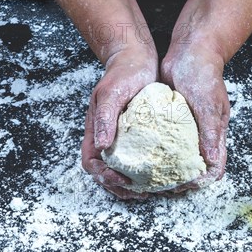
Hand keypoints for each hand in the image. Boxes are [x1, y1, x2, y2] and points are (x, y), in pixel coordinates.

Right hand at [81, 47, 157, 198]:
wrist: (137, 59)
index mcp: (96, 131)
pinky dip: (146, 171)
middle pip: (105, 172)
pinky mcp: (140, 136)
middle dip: (119, 187)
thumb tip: (102, 145)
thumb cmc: (122, 73)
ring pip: (122, 169)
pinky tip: (161, 173)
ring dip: (132, 184)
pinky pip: (139, 159)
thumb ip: (104, 118)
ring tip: (149, 190)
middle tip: (139, 193)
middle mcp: (107, 137)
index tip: (121, 179)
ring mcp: (123, 138)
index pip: (91, 161)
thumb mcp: (111, 93)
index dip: (102, 175)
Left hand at [160, 40, 229, 190]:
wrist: (189, 49)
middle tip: (163, 183)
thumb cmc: (203, 73)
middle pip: (196, 164)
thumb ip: (211, 131)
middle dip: (182, 177)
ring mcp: (186, 126)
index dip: (203, 179)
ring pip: (179, 153)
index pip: (215, 165)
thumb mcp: (207, 103)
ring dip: (168, 164)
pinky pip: (165, 138)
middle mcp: (202, 132)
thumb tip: (212, 159)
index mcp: (216, 132)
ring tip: (151, 173)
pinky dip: (157, 147)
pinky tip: (144, 151)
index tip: (185, 185)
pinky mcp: (171, 118)